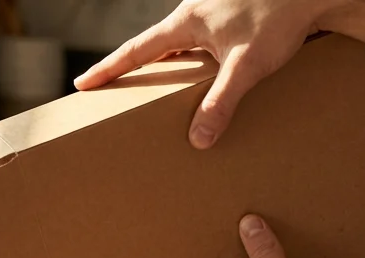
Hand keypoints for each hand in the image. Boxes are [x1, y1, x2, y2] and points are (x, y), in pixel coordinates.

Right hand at [74, 0, 343, 148]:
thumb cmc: (281, 19)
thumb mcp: (247, 65)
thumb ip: (221, 102)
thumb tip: (199, 139)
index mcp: (187, 21)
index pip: (137, 49)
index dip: (109, 68)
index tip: (83, 83)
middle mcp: (195, 11)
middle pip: (154, 45)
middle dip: (135, 67)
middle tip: (115, 88)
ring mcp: (214, 10)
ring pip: (180, 42)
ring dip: (168, 64)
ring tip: (160, 89)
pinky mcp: (233, 15)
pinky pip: (202, 41)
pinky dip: (195, 59)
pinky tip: (205, 74)